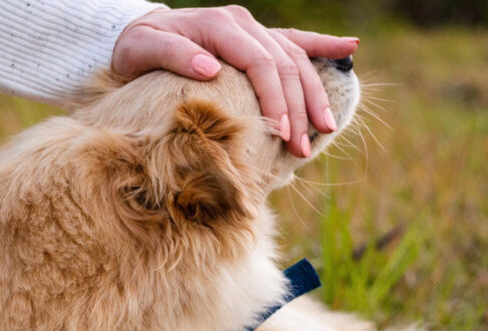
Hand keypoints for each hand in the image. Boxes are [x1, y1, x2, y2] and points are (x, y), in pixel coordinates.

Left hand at [112, 6, 358, 157]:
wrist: (140, 34)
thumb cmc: (138, 49)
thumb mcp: (142, 50)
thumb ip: (173, 55)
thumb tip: (210, 68)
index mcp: (219, 25)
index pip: (260, 63)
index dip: (276, 100)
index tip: (283, 135)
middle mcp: (242, 24)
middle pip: (284, 65)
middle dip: (298, 108)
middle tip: (303, 149)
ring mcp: (253, 29)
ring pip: (296, 58)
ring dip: (314, 94)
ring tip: (326, 128)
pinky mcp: (256, 38)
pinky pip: (296, 40)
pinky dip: (323, 45)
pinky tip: (349, 49)